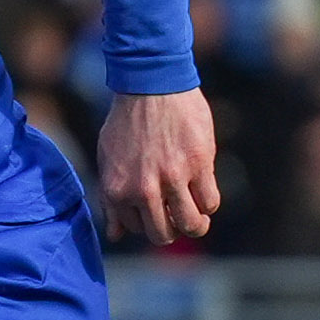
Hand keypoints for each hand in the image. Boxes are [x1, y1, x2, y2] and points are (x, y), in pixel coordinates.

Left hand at [98, 87, 220, 243]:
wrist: (151, 84)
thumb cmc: (127, 122)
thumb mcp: (108, 161)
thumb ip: (111, 200)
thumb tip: (115, 235)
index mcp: (118, 190)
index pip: (137, 229)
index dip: (149, 221)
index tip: (156, 209)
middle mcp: (143, 189)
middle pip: (163, 235)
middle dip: (172, 230)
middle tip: (178, 216)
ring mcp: (173, 178)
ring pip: (190, 224)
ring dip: (196, 225)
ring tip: (198, 215)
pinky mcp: (199, 165)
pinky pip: (210, 202)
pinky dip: (208, 203)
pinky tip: (203, 191)